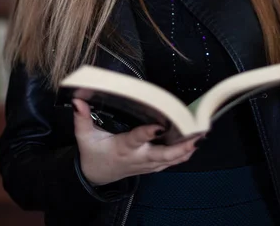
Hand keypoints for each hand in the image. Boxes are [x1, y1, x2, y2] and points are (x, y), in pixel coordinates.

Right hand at [73, 99, 201, 185]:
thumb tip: (78, 101)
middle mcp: (137, 157)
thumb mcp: (84, 137)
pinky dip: (182, 156)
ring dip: (186, 150)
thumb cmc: (92, 154)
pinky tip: (194, 146)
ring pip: (169, 160)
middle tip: (195, 136)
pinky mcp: (150, 166)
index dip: (148, 133)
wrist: (95, 177)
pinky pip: (169, 163)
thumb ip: (82, 119)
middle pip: (161, 154)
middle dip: (180, 147)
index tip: (161, 125)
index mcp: (122, 147)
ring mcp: (145, 164)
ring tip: (201, 137)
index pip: (137, 139)